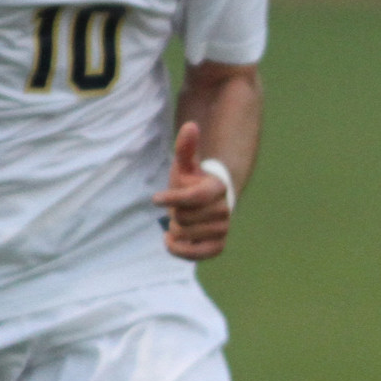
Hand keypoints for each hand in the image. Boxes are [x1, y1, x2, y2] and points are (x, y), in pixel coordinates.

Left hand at [153, 121, 232, 260]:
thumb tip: (190, 125)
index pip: (193, 198)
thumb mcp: (185, 165)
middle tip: (178, 208)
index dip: (171, 199)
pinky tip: (173, 240)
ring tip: (182, 221)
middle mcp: (225, 210)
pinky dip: (179, 249)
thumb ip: (186, 147)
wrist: (209, 204)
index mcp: (217, 189)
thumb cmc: (193, 182)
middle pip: (183, 218)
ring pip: (184, 234)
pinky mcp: (218, 247)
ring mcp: (223, 230)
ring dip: (175, 229)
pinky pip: (194, 254)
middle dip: (173, 213)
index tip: (155, 199)